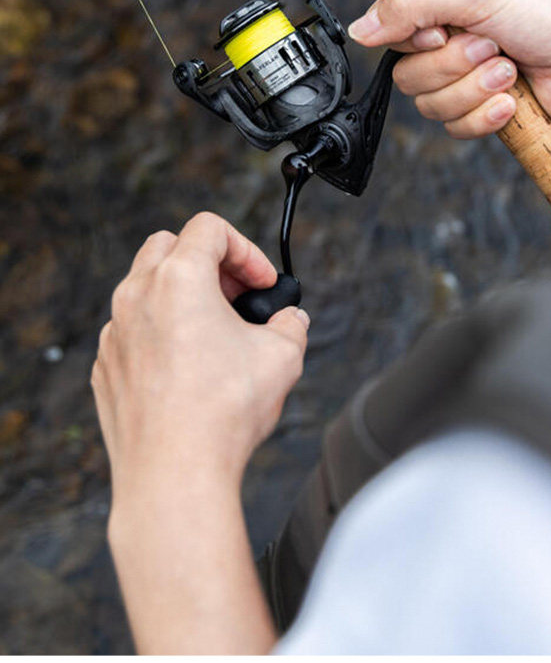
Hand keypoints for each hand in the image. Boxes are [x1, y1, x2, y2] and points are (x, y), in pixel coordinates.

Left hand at [92, 212, 309, 500]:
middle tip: (236, 297)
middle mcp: (137, 297)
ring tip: (215, 334)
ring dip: (181, 298)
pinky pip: (131, 332)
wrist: (175, 476)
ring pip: (144, 289)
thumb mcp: (283, 356)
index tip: (260, 282)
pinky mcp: (106, 368)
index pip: (210, 228)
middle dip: (207, 263)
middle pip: (168, 245)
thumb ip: (291, 324)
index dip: (246, 249)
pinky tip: (188, 369)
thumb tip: (290, 321)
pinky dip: (158, 334)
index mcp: (178, 279)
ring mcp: (115, 333)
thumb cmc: (221, 415)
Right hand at [347, 0, 550, 189]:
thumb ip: (409, 5)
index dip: (415, 38)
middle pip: (407, 73)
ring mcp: (465, 78)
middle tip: (492, 47)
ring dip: (473, 90)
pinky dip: (485, 116)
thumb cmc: (550, 15)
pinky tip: (513, 101)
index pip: (391, 27)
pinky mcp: (482, 112)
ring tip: (509, 71)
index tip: (443, 32)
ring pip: (429, 104)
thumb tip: (357, 29)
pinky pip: (455, 128)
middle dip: (454, 66)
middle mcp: (449, 38)